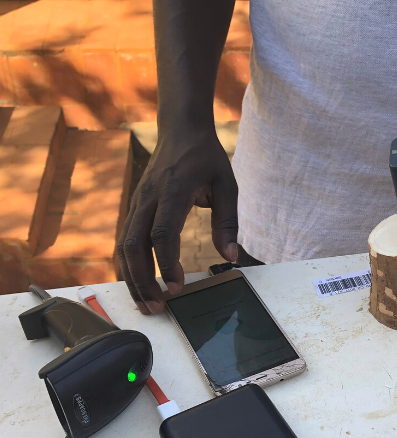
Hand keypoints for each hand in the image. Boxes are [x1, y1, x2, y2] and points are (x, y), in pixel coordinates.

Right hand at [117, 128, 237, 313]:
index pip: (163, 232)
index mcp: (173, 190)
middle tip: (156, 307)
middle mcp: (148, 197)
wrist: (181, 130)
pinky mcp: (134, 207)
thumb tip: (231, 256)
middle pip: (135, 245)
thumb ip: (228, 222)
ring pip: (123, 246)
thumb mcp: (227, 185)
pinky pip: (125, 240)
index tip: (175, 286)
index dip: (166, 262)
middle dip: (143, 280)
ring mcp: (137, 202)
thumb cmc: (206, 158)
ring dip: (132, 278)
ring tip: (146, 303)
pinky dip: (129, 265)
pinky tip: (139, 284)